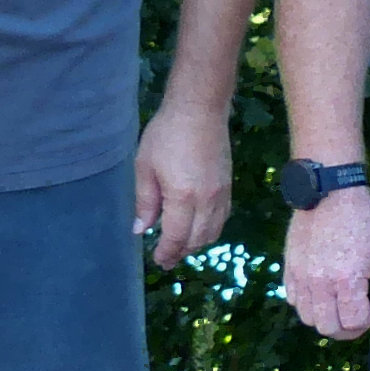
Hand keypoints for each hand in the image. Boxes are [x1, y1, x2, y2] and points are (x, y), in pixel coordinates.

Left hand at [133, 101, 232, 268]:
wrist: (199, 110)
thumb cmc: (166, 135)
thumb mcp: (145, 167)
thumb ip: (145, 202)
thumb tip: (141, 229)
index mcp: (182, 196)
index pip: (176, 237)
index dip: (167, 252)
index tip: (158, 260)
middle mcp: (206, 200)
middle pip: (197, 239)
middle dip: (182, 252)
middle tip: (167, 258)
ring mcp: (221, 194)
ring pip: (213, 231)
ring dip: (197, 243)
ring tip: (182, 245)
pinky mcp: (228, 186)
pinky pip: (223, 218)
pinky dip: (211, 229)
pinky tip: (199, 227)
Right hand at [285, 186, 369, 338]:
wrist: (330, 189)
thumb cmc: (363, 218)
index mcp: (345, 279)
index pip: (352, 322)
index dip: (369, 320)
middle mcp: (318, 282)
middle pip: (327, 328)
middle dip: (349, 327)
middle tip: (362, 309)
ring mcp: (300, 276)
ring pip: (308, 318)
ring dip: (328, 317)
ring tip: (343, 300)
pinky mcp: (289, 268)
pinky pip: (294, 300)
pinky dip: (309, 304)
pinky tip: (325, 290)